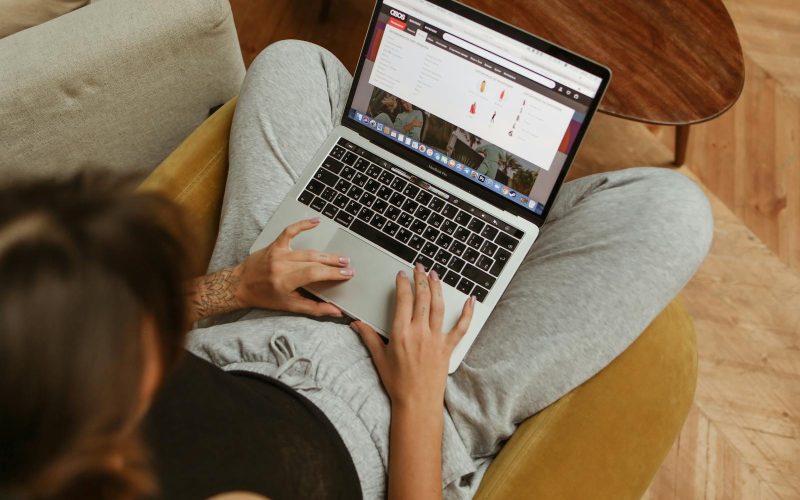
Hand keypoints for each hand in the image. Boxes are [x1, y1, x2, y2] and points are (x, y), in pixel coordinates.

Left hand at [235, 218, 353, 316]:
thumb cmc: (263, 297)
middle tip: (348, 266)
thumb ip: (314, 309)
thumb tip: (336, 312)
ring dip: (326, 254)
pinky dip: (303, 225)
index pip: (314, 273)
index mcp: (284, 282)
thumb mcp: (289, 306)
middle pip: (314, 261)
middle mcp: (281, 266)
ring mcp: (278, 253)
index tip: (346, 275)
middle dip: (334, 264)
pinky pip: (290, 231)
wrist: (239, 285)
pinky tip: (316, 221)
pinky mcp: (274, 245)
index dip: (333, 273)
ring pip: (307, 251)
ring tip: (340, 257)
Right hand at [353, 263, 474, 409]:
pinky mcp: (448, 348)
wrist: (417, 403)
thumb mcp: (379, 359)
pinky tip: (471, 300)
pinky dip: (467, 313)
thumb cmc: (398, 383)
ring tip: (435, 275)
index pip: (403, 300)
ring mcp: (436, 339)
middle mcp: (419, 332)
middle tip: (419, 267)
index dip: (403, 284)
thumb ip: (368, 338)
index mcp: (401, 333)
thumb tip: (356, 324)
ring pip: (438, 306)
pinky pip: (461, 327)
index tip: (402, 275)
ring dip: (437, 288)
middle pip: (422, 298)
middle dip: (420, 279)